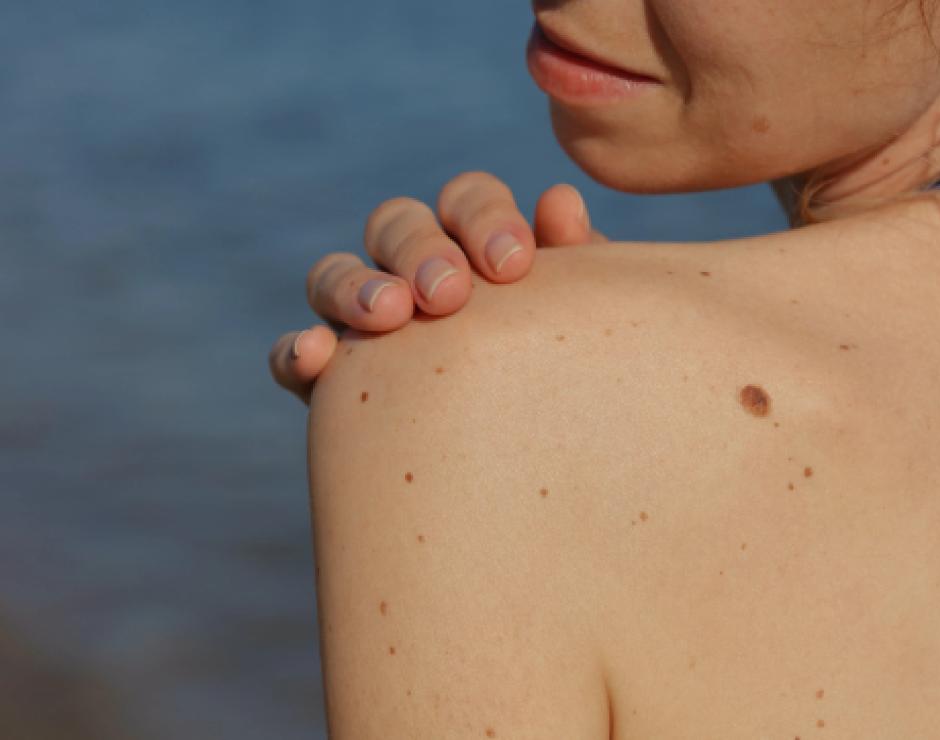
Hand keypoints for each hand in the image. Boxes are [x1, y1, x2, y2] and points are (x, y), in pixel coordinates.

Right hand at [269, 171, 605, 403]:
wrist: (533, 474)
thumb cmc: (568, 382)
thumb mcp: (578, 326)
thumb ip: (574, 266)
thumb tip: (559, 201)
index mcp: (474, 246)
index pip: (467, 201)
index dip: (484, 218)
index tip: (513, 265)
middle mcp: (412, 272)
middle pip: (395, 224)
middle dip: (420, 250)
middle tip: (449, 294)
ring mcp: (363, 322)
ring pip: (333, 276)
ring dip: (354, 287)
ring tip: (387, 316)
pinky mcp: (328, 381)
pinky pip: (295, 353)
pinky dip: (298, 349)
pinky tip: (316, 356)